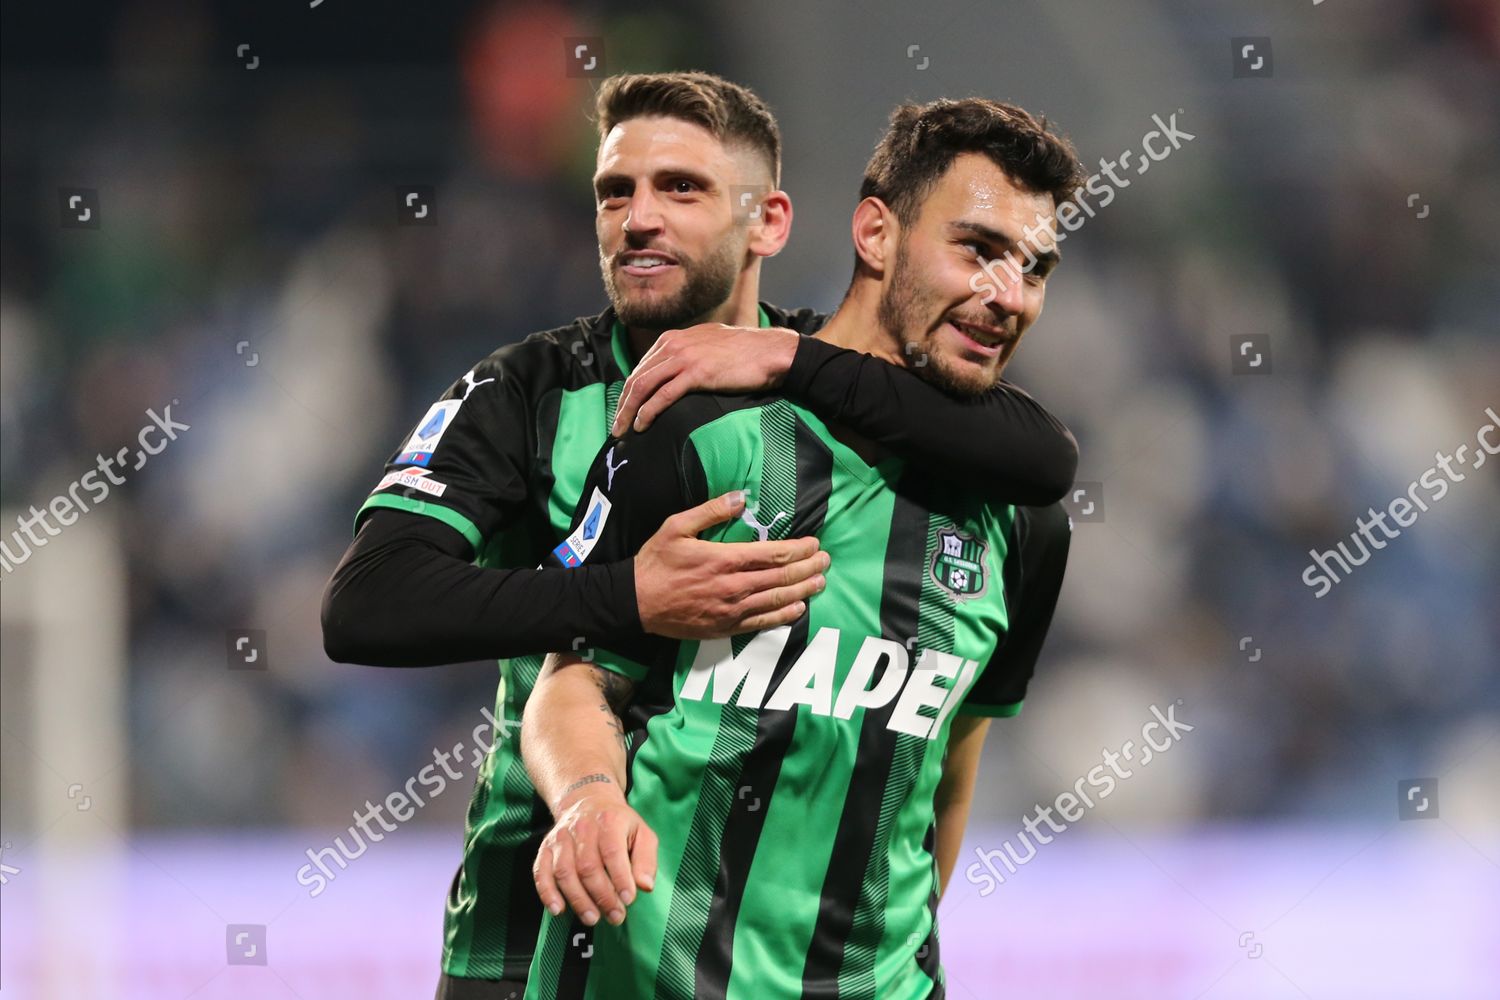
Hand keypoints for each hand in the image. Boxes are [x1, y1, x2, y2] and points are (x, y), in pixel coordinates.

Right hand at [534, 783, 657, 926]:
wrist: (587, 801)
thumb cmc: (619, 824)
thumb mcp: (642, 833)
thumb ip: (646, 859)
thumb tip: (645, 886)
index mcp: (609, 821)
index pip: (612, 852)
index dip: (619, 878)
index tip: (628, 900)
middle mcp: (582, 828)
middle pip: (587, 866)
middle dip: (602, 896)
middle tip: (615, 916)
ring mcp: (561, 838)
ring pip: (564, 872)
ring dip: (578, 899)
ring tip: (592, 918)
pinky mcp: (546, 848)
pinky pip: (541, 871)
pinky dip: (547, 892)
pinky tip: (558, 909)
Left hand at [612, 324, 800, 434]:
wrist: (770, 351)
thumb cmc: (745, 353)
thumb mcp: (709, 345)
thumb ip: (689, 353)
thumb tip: (678, 371)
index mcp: (674, 338)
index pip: (641, 367)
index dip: (628, 391)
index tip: (623, 410)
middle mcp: (673, 345)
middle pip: (636, 377)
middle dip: (622, 403)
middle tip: (616, 426)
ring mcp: (684, 357)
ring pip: (643, 386)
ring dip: (629, 410)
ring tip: (623, 430)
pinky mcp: (696, 373)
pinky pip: (663, 395)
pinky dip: (648, 411)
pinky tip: (642, 424)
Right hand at [635, 491, 828, 637]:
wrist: (635, 602)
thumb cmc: (655, 562)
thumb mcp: (677, 526)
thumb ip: (711, 510)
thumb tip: (740, 497)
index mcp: (725, 559)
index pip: (774, 554)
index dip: (799, 549)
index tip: (814, 544)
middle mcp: (734, 586)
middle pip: (782, 577)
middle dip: (808, 568)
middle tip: (825, 561)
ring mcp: (731, 610)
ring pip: (777, 600)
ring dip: (802, 590)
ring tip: (820, 582)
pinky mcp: (725, 627)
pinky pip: (761, 623)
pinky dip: (783, 616)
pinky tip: (798, 609)